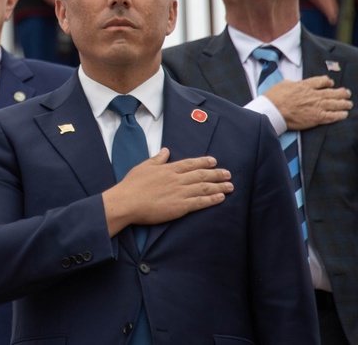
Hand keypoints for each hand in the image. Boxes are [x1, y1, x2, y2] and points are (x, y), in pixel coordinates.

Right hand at [103, 149, 231, 235]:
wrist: (127, 202)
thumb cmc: (132, 185)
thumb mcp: (143, 166)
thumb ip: (157, 159)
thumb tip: (166, 150)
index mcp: (168, 169)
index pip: (190, 163)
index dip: (204, 162)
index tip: (214, 161)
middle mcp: (177, 179)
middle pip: (201, 175)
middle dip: (216, 174)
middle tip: (228, 174)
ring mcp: (180, 193)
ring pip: (204, 188)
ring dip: (219, 186)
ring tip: (230, 186)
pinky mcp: (180, 207)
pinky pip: (200, 202)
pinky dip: (211, 199)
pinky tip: (220, 198)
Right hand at [263, 76, 351, 129]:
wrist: (273, 111)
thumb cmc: (274, 97)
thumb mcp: (283, 84)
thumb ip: (293, 83)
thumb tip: (295, 84)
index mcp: (305, 85)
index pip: (322, 81)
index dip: (328, 82)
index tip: (330, 83)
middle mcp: (314, 95)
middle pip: (332, 92)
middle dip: (341, 93)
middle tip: (347, 93)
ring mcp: (316, 106)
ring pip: (335, 104)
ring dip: (344, 103)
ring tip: (349, 104)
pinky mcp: (317, 118)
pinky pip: (332, 116)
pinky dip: (340, 115)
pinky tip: (345, 114)